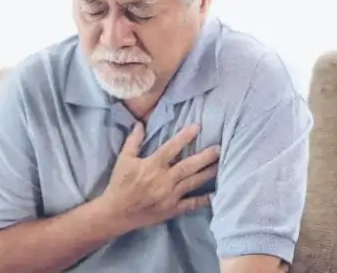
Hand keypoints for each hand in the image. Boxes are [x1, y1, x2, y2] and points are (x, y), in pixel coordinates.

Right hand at [99, 123, 219, 230]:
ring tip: (220, 165)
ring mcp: (170, 196)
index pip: (171, 148)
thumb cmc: (119, 184)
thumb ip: (133, 141)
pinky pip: (191, 204)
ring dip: (207, 173)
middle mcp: (164, 180)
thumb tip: (140, 123)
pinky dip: (203, 200)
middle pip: (188, 166)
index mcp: (152, 166)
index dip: (185, 136)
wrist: (116, 212)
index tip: (198, 127)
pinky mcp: (172, 209)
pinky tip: (215, 194)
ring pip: (193, 182)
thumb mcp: (123, 159)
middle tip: (219, 149)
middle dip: (205, 157)